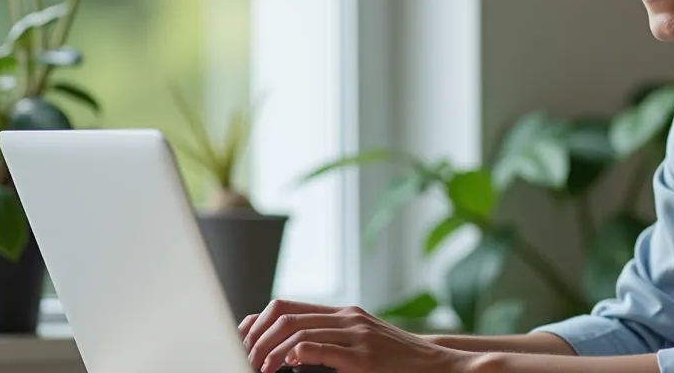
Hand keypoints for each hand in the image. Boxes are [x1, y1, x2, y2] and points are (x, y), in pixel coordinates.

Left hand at [239, 299, 471, 372]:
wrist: (434, 364)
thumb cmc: (394, 359)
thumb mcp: (358, 342)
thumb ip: (327, 338)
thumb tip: (285, 349)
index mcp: (341, 313)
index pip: (285, 306)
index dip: (256, 322)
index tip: (239, 340)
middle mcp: (347, 317)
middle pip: (286, 316)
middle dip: (257, 338)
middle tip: (244, 359)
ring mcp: (357, 334)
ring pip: (299, 331)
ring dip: (270, 351)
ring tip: (259, 368)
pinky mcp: (363, 357)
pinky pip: (323, 349)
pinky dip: (300, 353)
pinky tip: (288, 364)